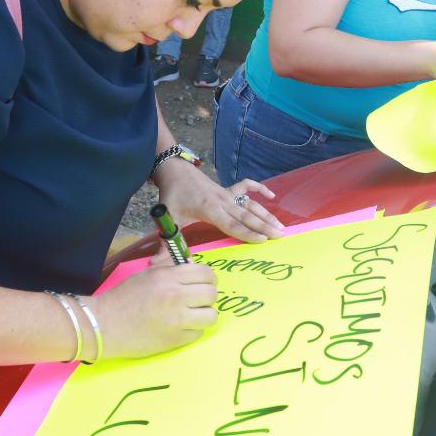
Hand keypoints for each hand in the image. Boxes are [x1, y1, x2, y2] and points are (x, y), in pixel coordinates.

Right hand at [94, 254, 218, 358]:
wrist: (105, 325)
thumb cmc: (124, 297)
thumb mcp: (148, 274)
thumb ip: (172, 267)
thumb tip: (192, 263)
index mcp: (168, 277)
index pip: (206, 273)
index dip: (207, 278)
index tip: (201, 284)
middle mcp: (176, 296)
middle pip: (212, 294)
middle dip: (206, 296)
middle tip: (196, 300)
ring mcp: (177, 320)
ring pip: (211, 316)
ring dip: (203, 315)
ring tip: (192, 315)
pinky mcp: (176, 340)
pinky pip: (199, 333)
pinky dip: (193, 330)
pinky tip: (180, 327)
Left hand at [159, 161, 282, 242]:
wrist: (174, 170)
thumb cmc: (172, 196)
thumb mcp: (169, 219)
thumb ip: (166, 243)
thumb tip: (156, 265)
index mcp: (210, 209)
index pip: (232, 224)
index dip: (248, 233)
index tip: (263, 240)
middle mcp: (222, 201)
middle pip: (247, 215)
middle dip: (264, 226)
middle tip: (280, 235)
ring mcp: (227, 194)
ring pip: (250, 204)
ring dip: (265, 214)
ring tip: (280, 225)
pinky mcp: (227, 189)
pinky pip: (247, 186)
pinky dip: (260, 189)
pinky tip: (271, 196)